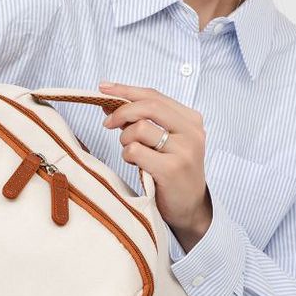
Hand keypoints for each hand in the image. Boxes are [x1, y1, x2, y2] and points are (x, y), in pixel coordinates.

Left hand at [97, 81, 212, 244]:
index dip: (126, 90)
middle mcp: (191, 132)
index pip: (154, 95)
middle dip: (121, 112)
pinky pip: (135, 151)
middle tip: (107, 124)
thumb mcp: (162, 141)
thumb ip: (141, 119)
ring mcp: (184, 150)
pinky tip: (136, 165)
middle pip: (148, 106)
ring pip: (139, 128)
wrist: (190, 208)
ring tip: (132, 153)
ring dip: (126, 140)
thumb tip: (109, 100)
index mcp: (191, 119)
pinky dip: (128, 156)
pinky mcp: (172, 169)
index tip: (104, 88)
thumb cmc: (172, 172)